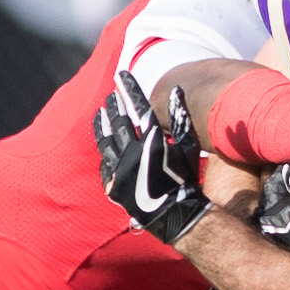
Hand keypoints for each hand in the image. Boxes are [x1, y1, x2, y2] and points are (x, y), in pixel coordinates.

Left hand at [94, 69, 213, 245]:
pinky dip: (104, 152)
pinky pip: (104, 164)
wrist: (175, 215)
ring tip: (100, 113)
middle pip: (118, 122)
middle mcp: (132, 154)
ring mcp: (120, 170)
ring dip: (102, 125)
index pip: (138, 107)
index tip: (121, 74)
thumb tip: (175, 91)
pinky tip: (104, 145)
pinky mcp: (113, 186)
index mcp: (151, 141)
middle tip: (112, 95)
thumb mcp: (189, 147)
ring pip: (105, 142)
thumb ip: (181, 118)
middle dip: (115, 105)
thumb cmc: (186, 179)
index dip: (130, 89)